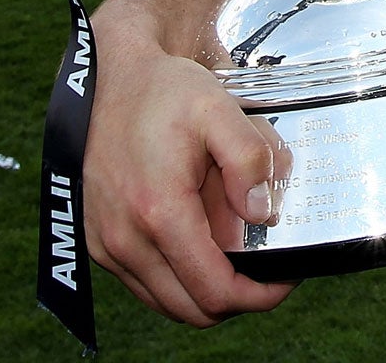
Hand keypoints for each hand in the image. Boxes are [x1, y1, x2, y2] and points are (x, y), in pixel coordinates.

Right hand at [84, 37, 295, 324]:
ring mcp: (107, 245)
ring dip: (206, 290)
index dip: (259, 295)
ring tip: (237, 256)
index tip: (286, 277)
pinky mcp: (99, 242)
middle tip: (267, 269)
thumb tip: (263, 213)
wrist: (112, 76)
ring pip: (168, 303)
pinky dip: (177, 279)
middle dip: (238, 298)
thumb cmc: (165, 91)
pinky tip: (201, 245)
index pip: (215, 290)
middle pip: (193, 309)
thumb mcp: (219, 109)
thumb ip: (249, 159)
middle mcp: (125, 239)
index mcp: (159, 212)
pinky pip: (145, 284)